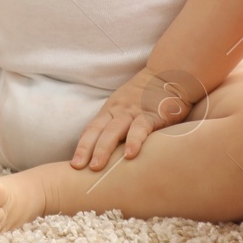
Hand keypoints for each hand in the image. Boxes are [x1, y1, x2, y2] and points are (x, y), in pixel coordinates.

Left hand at [70, 68, 199, 171]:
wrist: (168, 74)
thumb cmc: (146, 97)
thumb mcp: (126, 108)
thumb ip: (117, 126)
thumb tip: (107, 153)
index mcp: (110, 111)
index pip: (91, 129)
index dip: (82, 146)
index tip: (74, 165)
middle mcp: (118, 111)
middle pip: (98, 131)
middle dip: (86, 149)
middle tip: (78, 167)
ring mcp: (134, 112)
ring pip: (114, 130)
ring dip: (104, 149)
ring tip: (97, 166)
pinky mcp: (152, 114)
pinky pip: (140, 128)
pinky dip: (133, 141)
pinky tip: (129, 155)